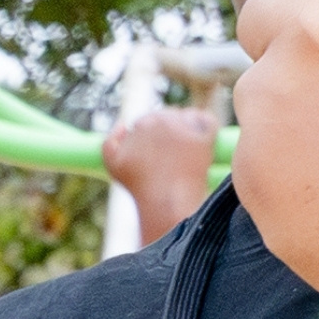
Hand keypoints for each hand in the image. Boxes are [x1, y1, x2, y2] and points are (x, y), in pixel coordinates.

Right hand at [99, 102, 225, 240]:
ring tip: (185, 153)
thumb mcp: (113, 164)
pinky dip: (207, 128)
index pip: (151, 120)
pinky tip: (201, 143)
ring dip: (189, 129)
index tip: (158, 153)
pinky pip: (208, 121)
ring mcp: (185, 127)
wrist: (166, 202)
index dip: (154, 136)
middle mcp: (162, 119)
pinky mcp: (203, 135)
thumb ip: (110, 141)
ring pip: (189, 117)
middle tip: (173, 156)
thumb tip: (122, 124)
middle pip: (170, 116)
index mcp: (142, 123)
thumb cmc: (140, 186)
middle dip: (172, 131)